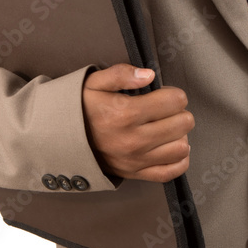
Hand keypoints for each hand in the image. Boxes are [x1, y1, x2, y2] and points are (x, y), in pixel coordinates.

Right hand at [82, 64, 193, 182]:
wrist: (64, 140)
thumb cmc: (84, 108)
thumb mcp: (95, 82)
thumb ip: (121, 73)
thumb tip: (149, 75)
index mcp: (125, 114)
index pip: (174, 101)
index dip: (174, 93)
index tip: (164, 94)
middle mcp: (133, 140)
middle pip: (183, 123)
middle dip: (179, 111)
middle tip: (166, 109)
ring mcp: (136, 160)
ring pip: (182, 147)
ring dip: (180, 134)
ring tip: (167, 126)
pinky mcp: (136, 174)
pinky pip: (172, 171)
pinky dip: (179, 159)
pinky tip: (171, 146)